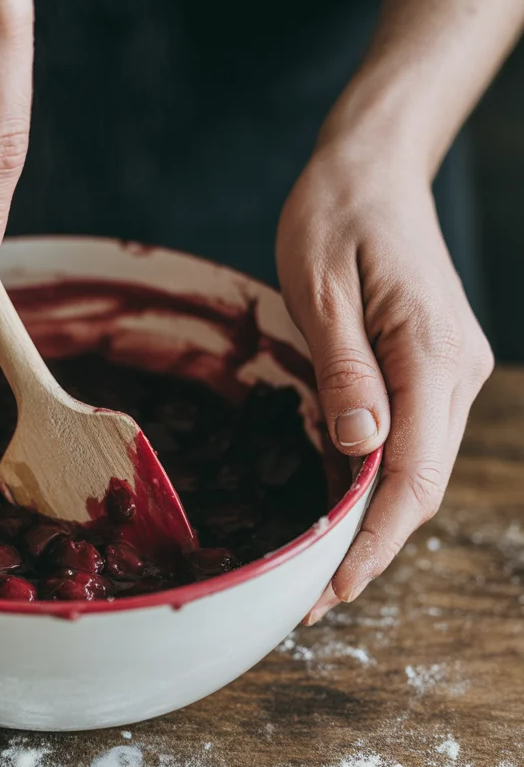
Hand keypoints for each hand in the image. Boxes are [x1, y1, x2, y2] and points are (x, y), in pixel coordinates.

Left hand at [276, 144, 493, 622]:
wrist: (374, 169)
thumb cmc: (336, 214)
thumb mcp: (321, 287)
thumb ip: (345, 370)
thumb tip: (361, 452)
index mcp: (433, 354)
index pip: (413, 475)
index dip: (374, 542)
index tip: (330, 590)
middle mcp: (457, 371)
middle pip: (420, 484)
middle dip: (369, 547)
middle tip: (308, 597)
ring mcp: (451, 370)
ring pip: (416, 467)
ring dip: (371, 519)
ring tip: (316, 565)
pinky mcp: (434, 366)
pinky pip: (409, 438)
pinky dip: (374, 479)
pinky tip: (339, 505)